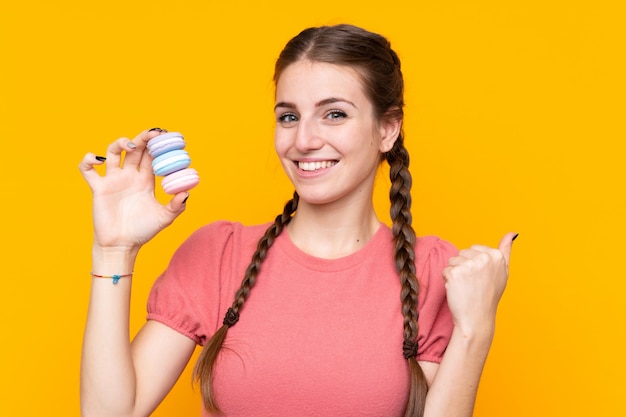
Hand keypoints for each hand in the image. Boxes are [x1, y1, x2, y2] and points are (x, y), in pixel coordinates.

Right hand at [79, 129, 187, 250]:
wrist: (122, 246)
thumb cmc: (143, 231)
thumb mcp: (164, 218)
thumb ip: (176, 206)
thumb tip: (186, 193)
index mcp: (145, 179)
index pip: (152, 155)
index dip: (158, 144)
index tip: (168, 137)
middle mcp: (129, 176)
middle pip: (135, 149)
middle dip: (143, 138)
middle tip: (154, 133)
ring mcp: (113, 180)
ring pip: (113, 152)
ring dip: (119, 143)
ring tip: (130, 145)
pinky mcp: (99, 188)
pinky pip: (88, 169)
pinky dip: (88, 160)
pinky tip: (97, 160)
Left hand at [442, 233, 516, 335]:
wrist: (477, 318)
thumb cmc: (488, 296)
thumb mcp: (502, 272)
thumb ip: (505, 250)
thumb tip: (512, 233)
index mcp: (496, 256)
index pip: (474, 250)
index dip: (474, 265)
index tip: (481, 279)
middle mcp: (484, 258)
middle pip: (462, 253)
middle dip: (464, 267)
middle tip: (473, 285)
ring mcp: (469, 265)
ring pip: (452, 261)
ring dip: (455, 274)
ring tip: (466, 287)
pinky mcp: (455, 273)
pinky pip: (445, 270)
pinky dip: (448, 281)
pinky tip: (458, 291)